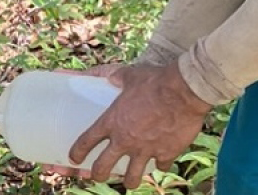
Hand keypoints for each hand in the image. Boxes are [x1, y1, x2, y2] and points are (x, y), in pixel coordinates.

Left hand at [68, 63, 213, 190]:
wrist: (183, 92)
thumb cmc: (155, 81)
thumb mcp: (131, 75)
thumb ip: (118, 77)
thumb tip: (111, 76)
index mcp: (113, 121)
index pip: (87, 141)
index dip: (77, 152)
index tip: (74, 158)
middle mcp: (125, 140)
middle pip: (103, 167)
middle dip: (98, 174)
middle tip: (98, 175)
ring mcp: (145, 150)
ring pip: (132, 177)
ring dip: (129, 180)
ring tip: (129, 181)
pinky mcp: (166, 154)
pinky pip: (160, 166)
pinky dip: (160, 163)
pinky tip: (161, 160)